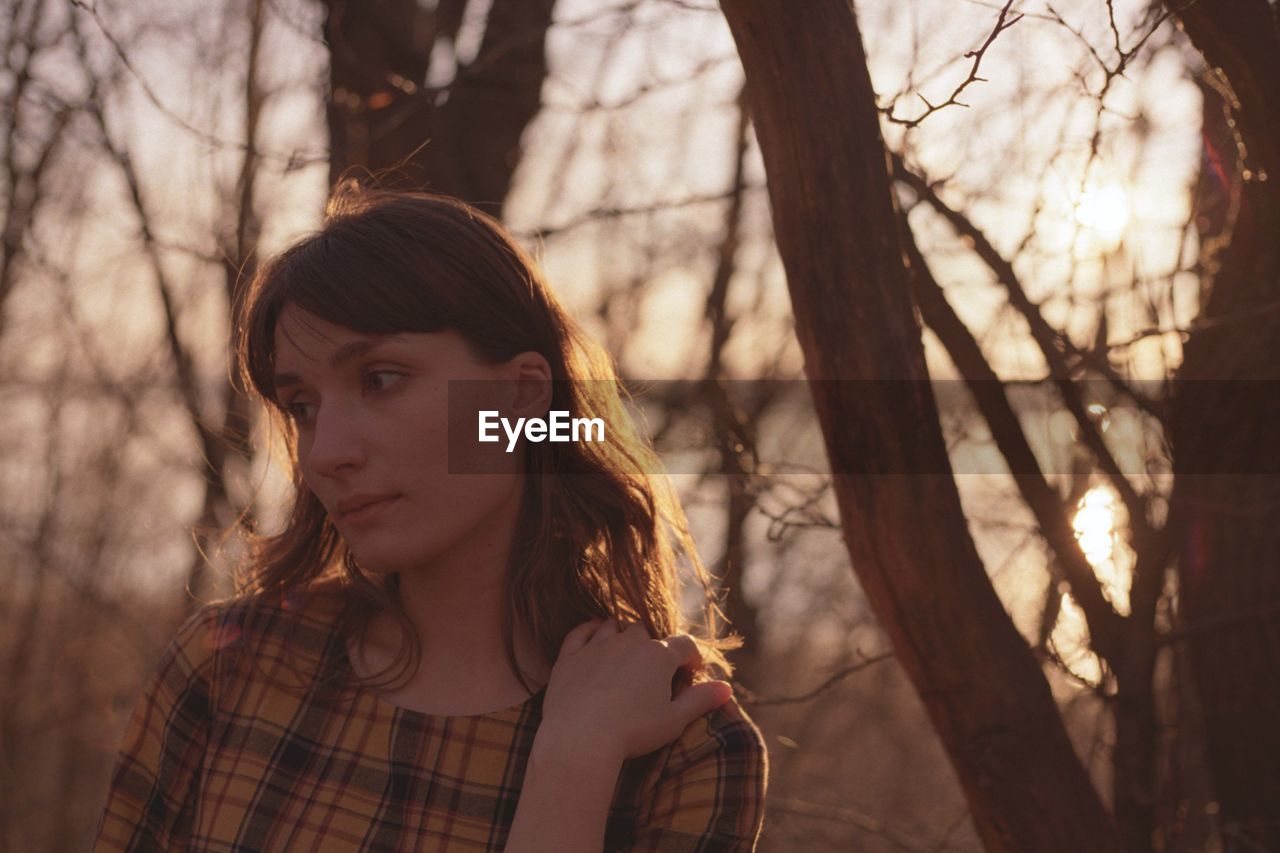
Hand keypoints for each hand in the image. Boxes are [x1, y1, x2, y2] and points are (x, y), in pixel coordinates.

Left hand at [538, 618, 733, 764]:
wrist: (580, 737)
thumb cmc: (632, 732)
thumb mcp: (674, 720)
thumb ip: (701, 700)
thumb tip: (726, 688)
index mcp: (658, 656)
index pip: (684, 645)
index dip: (691, 658)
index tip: (690, 674)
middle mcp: (629, 642)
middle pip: (647, 632)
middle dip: (654, 646)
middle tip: (654, 671)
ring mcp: (597, 646)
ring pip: (614, 627)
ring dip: (623, 635)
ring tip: (625, 654)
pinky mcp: (570, 656)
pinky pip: (581, 632)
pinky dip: (590, 631)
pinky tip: (594, 635)